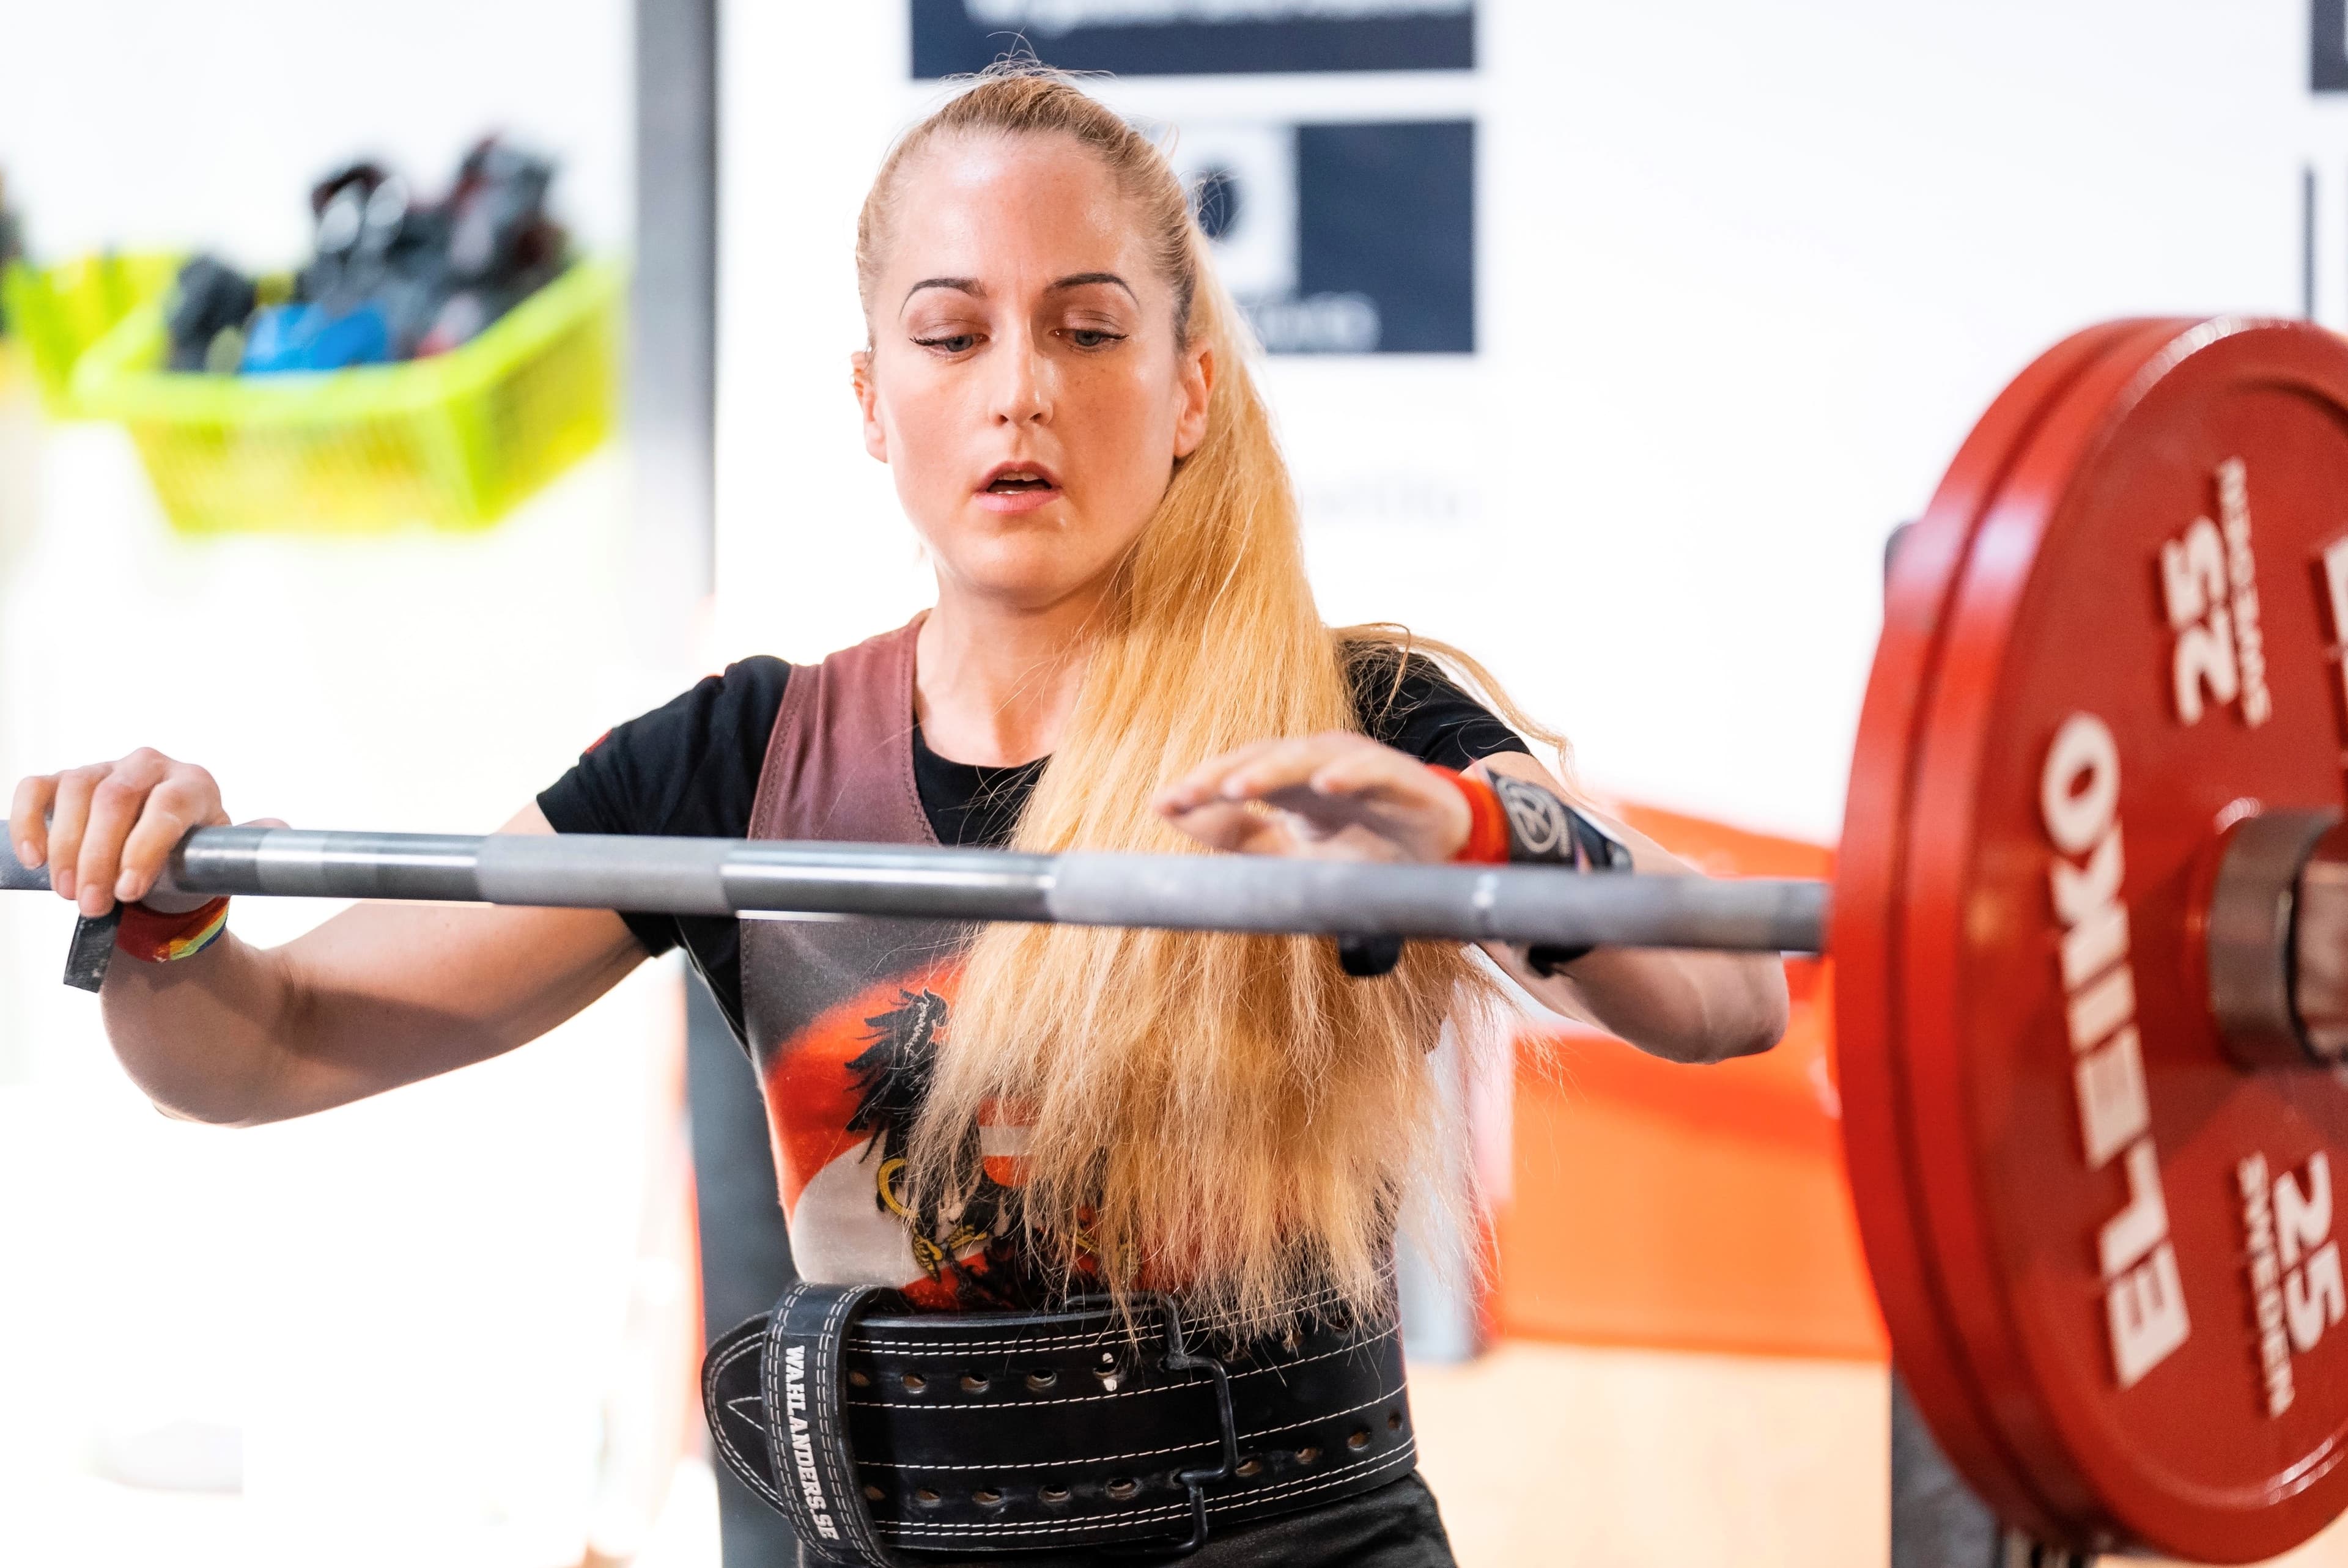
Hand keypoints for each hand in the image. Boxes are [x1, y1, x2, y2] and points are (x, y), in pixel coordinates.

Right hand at [10, 749, 232, 916]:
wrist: (155, 853)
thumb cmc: (187, 857)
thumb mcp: (217, 855)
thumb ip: (243, 847)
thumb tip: (280, 827)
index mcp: (193, 784)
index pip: (166, 808)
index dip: (143, 850)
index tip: (127, 892)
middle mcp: (150, 766)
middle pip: (115, 800)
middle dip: (99, 857)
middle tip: (91, 904)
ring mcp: (104, 767)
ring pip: (75, 792)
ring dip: (66, 848)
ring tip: (69, 894)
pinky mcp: (64, 779)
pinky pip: (37, 789)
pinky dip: (29, 821)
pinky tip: (33, 859)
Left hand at [1154, 732, 1471, 863]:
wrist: (1444, 859)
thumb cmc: (1364, 850)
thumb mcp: (1291, 854)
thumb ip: (1237, 836)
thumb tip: (1170, 814)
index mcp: (1290, 782)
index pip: (1238, 773)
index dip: (1202, 786)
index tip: (1163, 804)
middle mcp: (1320, 765)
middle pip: (1266, 758)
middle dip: (1225, 775)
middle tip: (1188, 795)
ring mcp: (1361, 767)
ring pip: (1311, 758)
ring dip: (1273, 770)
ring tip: (1239, 787)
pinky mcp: (1403, 779)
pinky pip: (1374, 770)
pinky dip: (1350, 774)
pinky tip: (1327, 784)